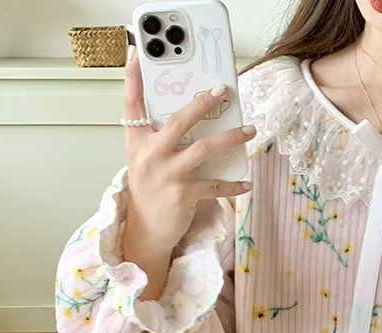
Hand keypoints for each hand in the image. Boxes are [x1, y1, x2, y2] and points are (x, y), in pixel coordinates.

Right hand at [121, 46, 254, 295]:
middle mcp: (151, 154)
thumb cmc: (149, 191)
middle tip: (223, 91)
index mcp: (138, 142)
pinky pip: (215, 186)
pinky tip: (247, 184)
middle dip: (203, 103)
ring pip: (203, 149)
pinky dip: (233, 186)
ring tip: (249, 131)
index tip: (137, 54)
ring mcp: (168, 174)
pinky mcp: (184, 195)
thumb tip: (189, 118)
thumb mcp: (145, 160)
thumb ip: (159, 139)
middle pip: (179, 121)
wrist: (146, 230)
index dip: (133, 79)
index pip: (132, 104)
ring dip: (230, 138)